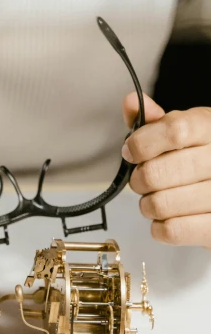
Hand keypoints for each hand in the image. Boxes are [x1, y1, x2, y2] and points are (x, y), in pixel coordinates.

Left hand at [122, 93, 210, 247]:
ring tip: (159, 198)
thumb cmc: (200, 159)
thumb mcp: (184, 131)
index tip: (131, 152)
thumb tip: (131, 103)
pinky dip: (159, 227)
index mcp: (210, 129)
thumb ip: (155, 121)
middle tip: (144, 181)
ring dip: (148, 205)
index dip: (141, 144)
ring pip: (160, 205)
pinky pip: (171, 231)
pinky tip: (169, 217)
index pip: (174, 131)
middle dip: (139, 180)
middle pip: (157, 173)